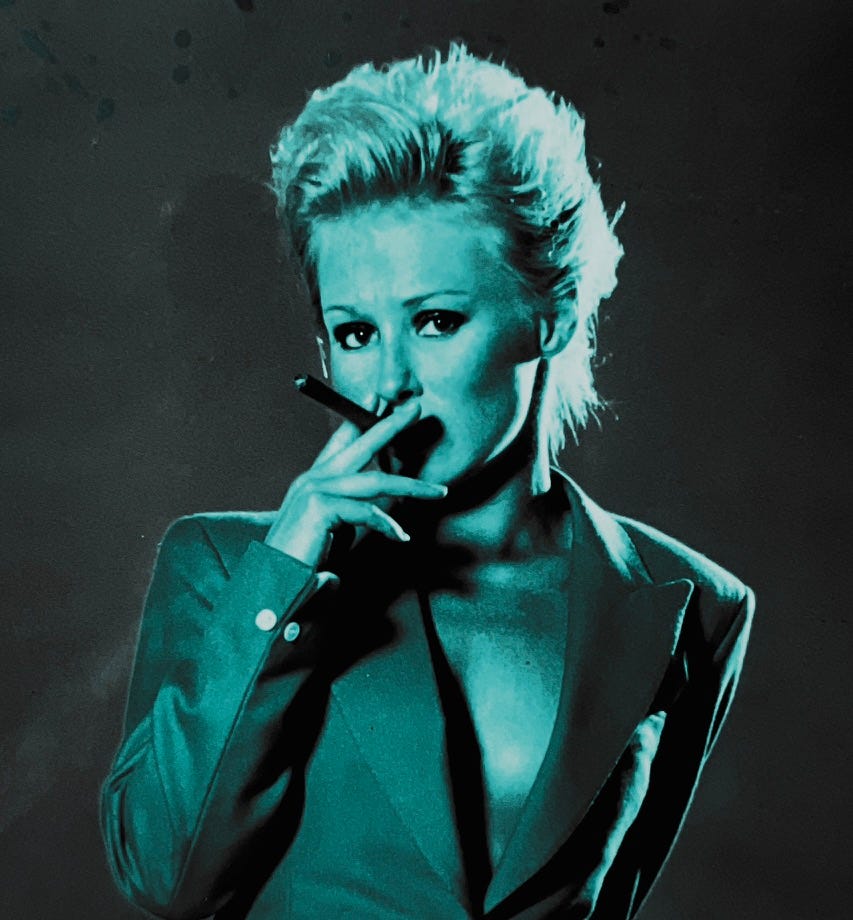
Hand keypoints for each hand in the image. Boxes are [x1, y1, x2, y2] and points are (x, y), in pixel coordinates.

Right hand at [265, 401, 446, 568]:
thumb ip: (348, 513)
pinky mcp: (319, 507)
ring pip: (374, 480)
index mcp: (314, 481)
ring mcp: (315, 490)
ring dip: (412, 486)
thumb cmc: (302, 560)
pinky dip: (387, 525)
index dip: (360, 420)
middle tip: (415, 408)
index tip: (378, 401)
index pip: (341, 441)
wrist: (273, 582)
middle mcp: (313, 479)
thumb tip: (377, 511)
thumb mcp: (330, 529)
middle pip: (360, 445)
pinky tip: (401, 536)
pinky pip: (365, 511)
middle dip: (390, 425)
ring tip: (439, 492)